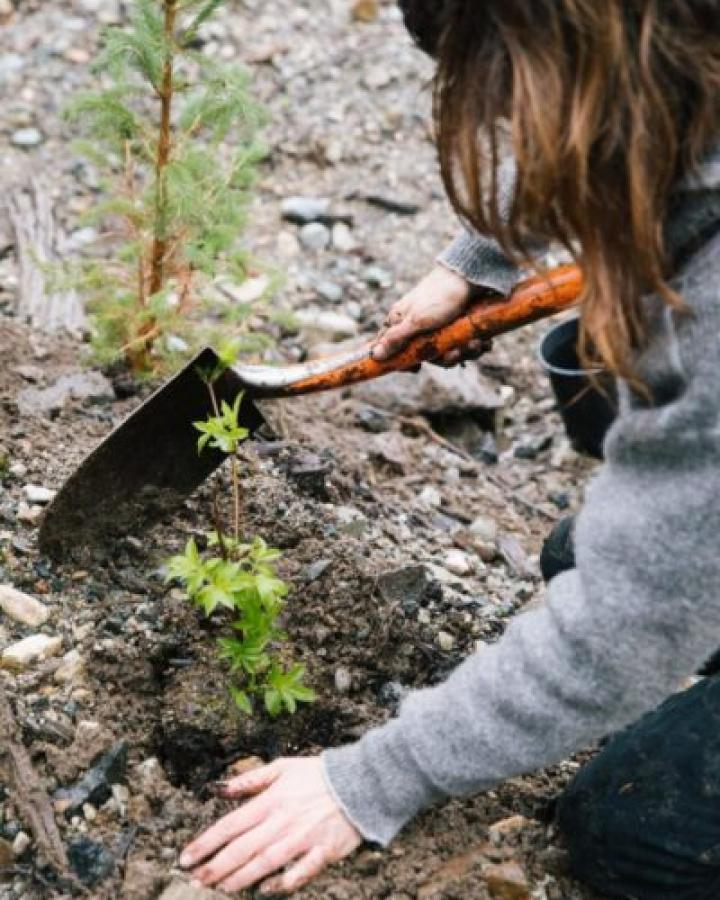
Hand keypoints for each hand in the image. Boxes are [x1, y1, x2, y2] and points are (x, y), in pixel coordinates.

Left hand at [179, 756, 361, 894]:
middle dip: (215, 867)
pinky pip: (298, 873)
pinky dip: (280, 883)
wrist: (359, 782)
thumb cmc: (317, 775)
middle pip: (241, 848)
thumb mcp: (282, 767)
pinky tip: (264, 889)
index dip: (205, 843)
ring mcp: (302, 838)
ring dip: (238, 878)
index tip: (186, 857)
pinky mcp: (322, 852)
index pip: (230, 825)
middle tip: (196, 880)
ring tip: (219, 888)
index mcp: (271, 800)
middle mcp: (282, 821)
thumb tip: (220, 789)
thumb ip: (250, 779)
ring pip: (263, 864)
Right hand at [371, 265, 491, 365]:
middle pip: (426, 355)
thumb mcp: (416, 321)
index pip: (393, 348)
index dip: (404, 362)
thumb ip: (395, 339)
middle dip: (445, 358)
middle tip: (456, 353)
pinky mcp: (458, 325)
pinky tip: (484, 341)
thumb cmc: (439, 296)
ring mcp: (439, 326)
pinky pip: (463, 344)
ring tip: (475, 343)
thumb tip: (375, 355)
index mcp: (401, 322)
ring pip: (447, 351)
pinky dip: (474, 345)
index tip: (416, 368)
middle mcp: (418, 326)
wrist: (471, 275)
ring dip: (464, 352)